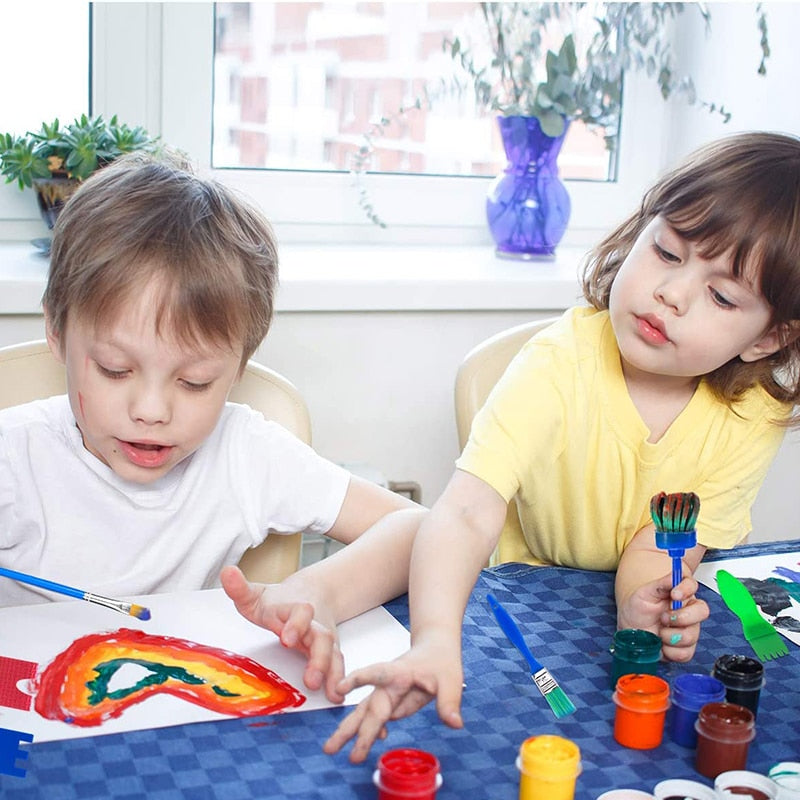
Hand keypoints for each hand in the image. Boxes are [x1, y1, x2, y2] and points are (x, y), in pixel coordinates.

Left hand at [220, 565, 344, 701]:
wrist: (310, 594)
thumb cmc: (278, 601)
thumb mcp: (256, 595)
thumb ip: (240, 588)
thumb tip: (226, 572)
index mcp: (294, 609)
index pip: (300, 612)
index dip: (296, 625)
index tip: (287, 639)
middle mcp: (313, 624)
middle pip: (322, 637)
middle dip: (318, 658)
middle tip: (310, 678)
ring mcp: (323, 638)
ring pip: (332, 653)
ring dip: (331, 672)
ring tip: (330, 692)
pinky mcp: (328, 652)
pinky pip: (336, 664)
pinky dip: (338, 680)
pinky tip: (336, 696)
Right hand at [322, 640, 463, 762]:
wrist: (436, 648)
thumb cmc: (440, 658)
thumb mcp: (451, 678)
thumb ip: (450, 701)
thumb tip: (455, 724)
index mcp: (399, 672)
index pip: (377, 674)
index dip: (358, 680)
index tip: (340, 688)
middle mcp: (388, 685)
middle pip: (367, 707)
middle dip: (351, 729)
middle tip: (332, 748)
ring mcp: (388, 695)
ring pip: (365, 715)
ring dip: (349, 732)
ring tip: (330, 749)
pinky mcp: (392, 703)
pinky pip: (377, 718)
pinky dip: (373, 730)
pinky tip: (374, 741)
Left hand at [618, 573, 708, 661]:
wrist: (630, 627)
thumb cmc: (639, 607)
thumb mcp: (646, 592)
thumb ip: (661, 583)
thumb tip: (674, 575)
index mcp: (680, 595)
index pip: (692, 586)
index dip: (686, 589)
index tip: (674, 594)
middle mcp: (688, 612)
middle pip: (701, 612)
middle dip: (681, 617)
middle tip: (664, 618)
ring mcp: (688, 631)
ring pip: (692, 635)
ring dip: (672, 635)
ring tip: (659, 632)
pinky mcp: (684, 648)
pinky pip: (685, 653)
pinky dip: (671, 651)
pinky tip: (661, 644)